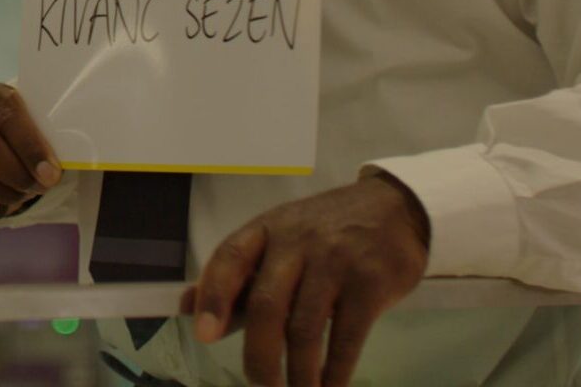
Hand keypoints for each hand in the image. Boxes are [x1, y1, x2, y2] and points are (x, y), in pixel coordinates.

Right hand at [0, 82, 62, 222]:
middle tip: (38, 188)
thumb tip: (49, 171)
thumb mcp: (34, 122)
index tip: (50, 173)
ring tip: (23, 196)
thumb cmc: (21, 131)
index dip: (30, 146)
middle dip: (15, 173)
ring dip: (2, 194)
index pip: (7, 114)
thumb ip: (44, 136)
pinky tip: (3, 207)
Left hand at [179, 172, 429, 386]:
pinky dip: (335, 372)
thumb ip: (237, 275)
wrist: (396, 209)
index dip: (214, 296)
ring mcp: (336, 261)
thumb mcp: (280, 239)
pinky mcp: (370, 283)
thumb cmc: (327, 231)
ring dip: (298, 375)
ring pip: (305, 329)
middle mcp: (299, 241)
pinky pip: (346, 338)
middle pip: (267, 305)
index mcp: (268, 230)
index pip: (231, 257)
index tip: (205, 336)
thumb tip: (184, 307)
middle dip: (259, 358)